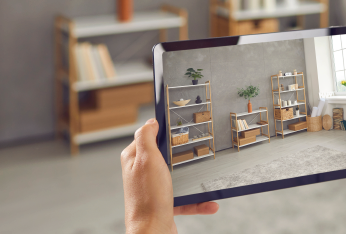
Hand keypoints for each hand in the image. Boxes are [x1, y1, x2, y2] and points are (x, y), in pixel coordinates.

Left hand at [121, 119, 218, 233]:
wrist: (153, 232)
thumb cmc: (148, 198)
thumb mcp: (146, 159)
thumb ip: (146, 137)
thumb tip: (151, 122)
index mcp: (134, 159)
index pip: (149, 136)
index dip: (165, 130)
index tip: (182, 125)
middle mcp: (142, 173)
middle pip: (167, 156)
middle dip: (183, 155)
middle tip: (199, 148)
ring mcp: (154, 189)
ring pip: (179, 177)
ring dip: (195, 179)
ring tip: (208, 176)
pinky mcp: (165, 204)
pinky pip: (186, 198)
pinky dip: (198, 200)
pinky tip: (211, 202)